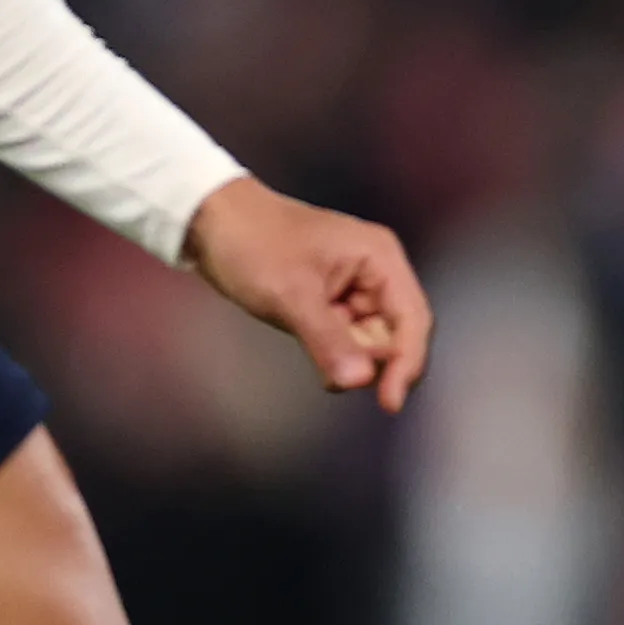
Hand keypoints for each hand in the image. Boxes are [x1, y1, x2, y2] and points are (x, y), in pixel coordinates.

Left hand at [183, 176, 435, 411]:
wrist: (211, 221)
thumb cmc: (253, 244)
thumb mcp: (291, 295)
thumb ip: (328, 340)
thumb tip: (359, 382)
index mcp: (380, 258)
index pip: (413, 320)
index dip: (407, 364)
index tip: (389, 403)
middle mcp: (376, 272)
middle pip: (396, 335)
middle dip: (370, 360)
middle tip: (334, 372)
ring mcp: (355, 288)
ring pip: (370, 341)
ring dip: (347, 356)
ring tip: (310, 340)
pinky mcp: (334, 301)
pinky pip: (347, 338)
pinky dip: (333, 352)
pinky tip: (312, 348)